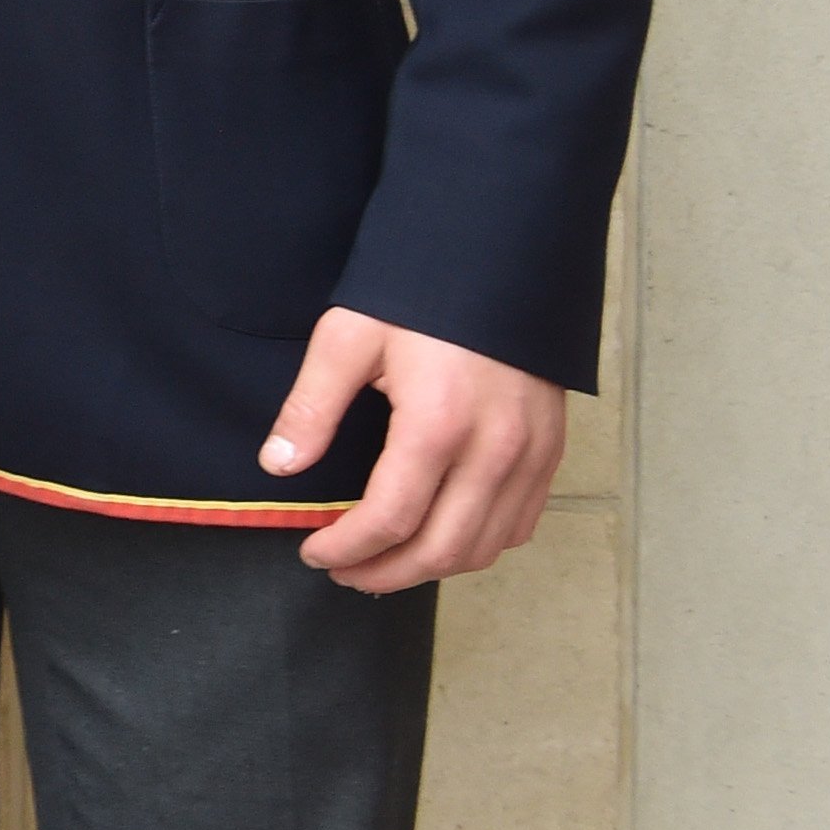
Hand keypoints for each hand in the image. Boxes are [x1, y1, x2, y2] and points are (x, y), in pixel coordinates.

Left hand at [265, 308, 568, 594]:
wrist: (497, 256)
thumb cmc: (417, 293)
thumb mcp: (347, 337)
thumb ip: (312, 408)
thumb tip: (277, 467)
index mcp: (439, 425)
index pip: (391, 519)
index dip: (347, 547)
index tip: (313, 552)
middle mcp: (496, 451)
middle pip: (442, 549)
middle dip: (386, 573)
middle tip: (343, 571)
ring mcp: (532, 455)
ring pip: (486, 547)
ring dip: (432, 567)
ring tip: (384, 563)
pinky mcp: (551, 451)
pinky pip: (521, 524)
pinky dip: (480, 545)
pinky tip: (441, 537)